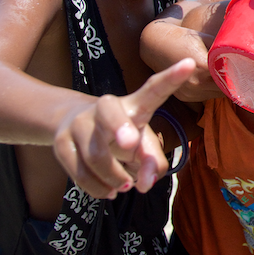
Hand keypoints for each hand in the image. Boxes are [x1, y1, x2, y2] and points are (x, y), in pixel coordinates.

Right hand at [53, 58, 194, 198]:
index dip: (172, 77)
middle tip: (131, 144)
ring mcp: (80, 123)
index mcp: (134, 104)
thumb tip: (145, 183)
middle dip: (119, 125)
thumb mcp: (142, 146)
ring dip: (113, 176)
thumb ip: (152, 162)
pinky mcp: (62, 143)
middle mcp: (105, 107)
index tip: (190, 64)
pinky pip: (79, 173)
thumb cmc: (121, 135)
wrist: (73, 126)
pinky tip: (109, 190)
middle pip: (110, 112)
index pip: (154, 89)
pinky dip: (97, 188)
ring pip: (96, 154)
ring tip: (125, 186)